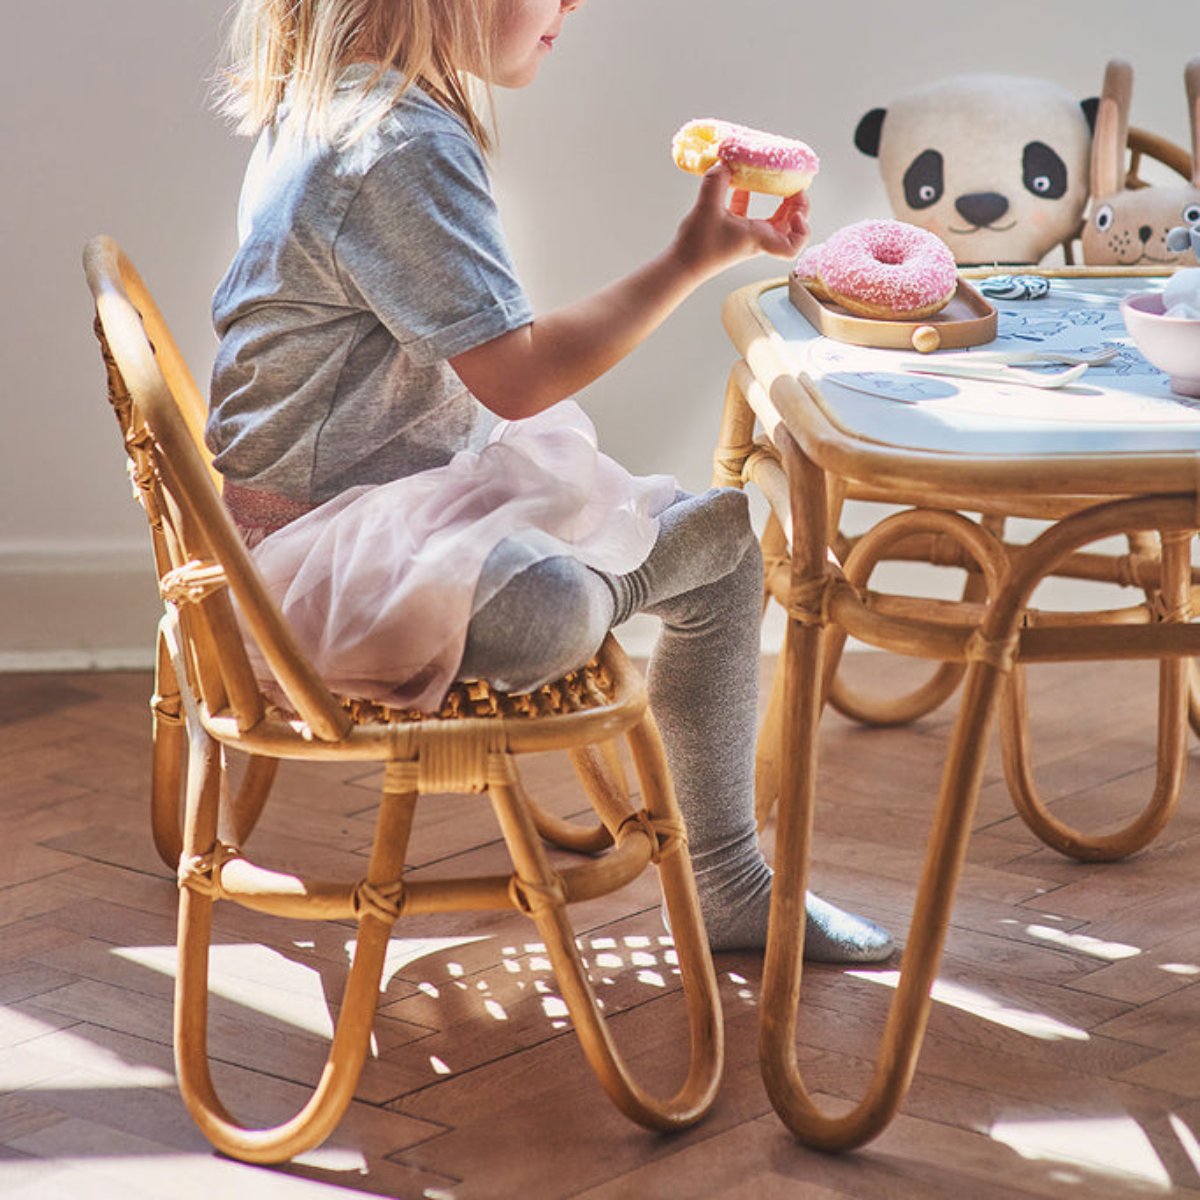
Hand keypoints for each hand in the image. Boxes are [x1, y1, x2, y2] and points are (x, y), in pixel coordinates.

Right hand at [672, 162, 810, 282]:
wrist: (682, 266)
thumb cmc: (698, 247)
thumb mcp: (707, 208)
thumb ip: (716, 182)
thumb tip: (724, 163)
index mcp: (759, 238)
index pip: (792, 246)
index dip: (802, 230)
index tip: (796, 212)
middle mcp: (758, 239)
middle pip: (790, 228)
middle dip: (796, 207)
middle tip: (793, 186)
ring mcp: (747, 236)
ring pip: (774, 222)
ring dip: (779, 204)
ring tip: (777, 182)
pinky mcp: (734, 233)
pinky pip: (751, 215)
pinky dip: (751, 198)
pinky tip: (744, 183)